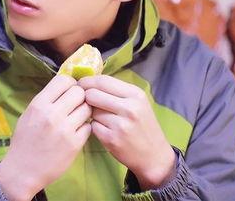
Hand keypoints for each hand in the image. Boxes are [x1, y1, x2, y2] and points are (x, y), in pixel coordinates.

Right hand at [0, 74, 91, 200]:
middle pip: (79, 92)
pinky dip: (84, 128)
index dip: (70, 84)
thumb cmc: (25, 140)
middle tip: (75, 105)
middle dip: (79, 96)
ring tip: (76, 118)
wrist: (23, 171)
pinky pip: (88, 126)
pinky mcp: (75, 144)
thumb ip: (46, 100)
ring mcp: (65, 129)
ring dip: (84, 111)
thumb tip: (66, 86)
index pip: (63, 80)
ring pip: (87, 108)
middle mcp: (52, 114)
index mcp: (39, 104)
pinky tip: (76, 132)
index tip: (69, 91)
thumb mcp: (29, 114)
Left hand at [78, 75, 174, 189]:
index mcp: (135, 94)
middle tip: (86, 101)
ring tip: (102, 118)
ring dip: (91, 113)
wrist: (154, 155)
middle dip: (85, 97)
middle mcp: (129, 108)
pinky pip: (92, 126)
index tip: (80, 84)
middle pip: (92, 94)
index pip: (103, 80)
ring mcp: (120, 125)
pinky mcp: (111, 139)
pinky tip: (104, 130)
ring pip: (91, 110)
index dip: (87, 81)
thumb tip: (89, 82)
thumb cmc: (143, 125)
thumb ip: (116, 91)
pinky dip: (94, 127)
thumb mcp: (137, 102)